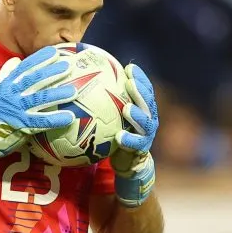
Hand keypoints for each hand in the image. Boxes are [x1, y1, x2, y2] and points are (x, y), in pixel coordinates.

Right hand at [0, 46, 76, 185]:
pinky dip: (56, 119)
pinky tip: (69, 117)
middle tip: (68, 66)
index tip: (54, 52)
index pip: (25, 68)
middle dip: (51, 72)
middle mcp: (12, 95)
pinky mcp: (23, 126)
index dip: (39, 59)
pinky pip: (42, 122)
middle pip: (33, 80)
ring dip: (57, 95)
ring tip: (73, 91)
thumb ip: (7, 75)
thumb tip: (17, 60)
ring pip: (39, 99)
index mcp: (7, 85)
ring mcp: (17, 110)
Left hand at [111, 64, 157, 207]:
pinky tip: (119, 137)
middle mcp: (148, 121)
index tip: (130, 66)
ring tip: (128, 108)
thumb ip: (103, 103)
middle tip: (131, 81)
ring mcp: (147, 137)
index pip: (144, 90)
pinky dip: (129, 140)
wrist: (128, 166)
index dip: (140, 78)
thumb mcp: (111, 119)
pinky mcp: (142, 153)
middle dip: (142, 91)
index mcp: (142, 110)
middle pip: (148, 103)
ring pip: (147, 124)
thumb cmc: (116, 139)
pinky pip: (137, 146)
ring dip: (138, 116)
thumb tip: (83, 83)